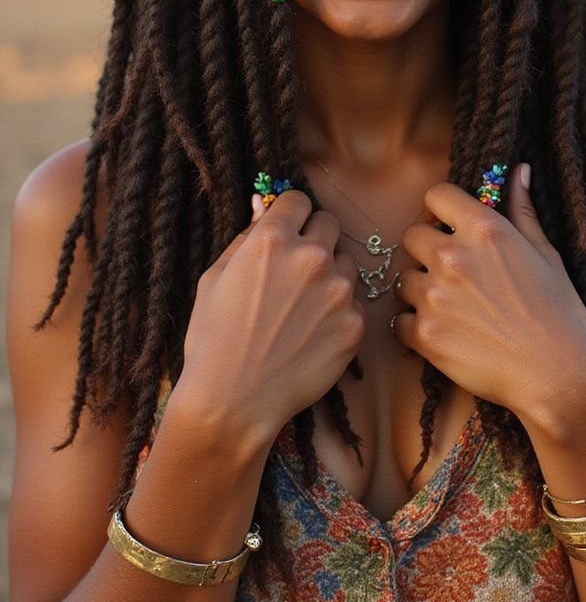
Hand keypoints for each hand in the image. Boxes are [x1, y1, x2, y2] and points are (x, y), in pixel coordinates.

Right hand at [177, 191, 363, 444]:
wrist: (234, 401)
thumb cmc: (214, 339)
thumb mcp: (215, 277)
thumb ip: (246, 238)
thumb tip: (265, 208)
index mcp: (272, 240)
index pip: (299, 200)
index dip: (290, 214)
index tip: (287, 229)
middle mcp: (311, 258)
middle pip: (329, 223)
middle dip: (314, 238)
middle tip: (296, 267)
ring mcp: (338, 292)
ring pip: (346, 263)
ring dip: (330, 275)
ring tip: (302, 307)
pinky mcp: (355, 325)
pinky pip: (352, 303)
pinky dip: (337, 313)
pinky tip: (311, 335)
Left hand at [393, 165, 585, 424]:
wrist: (558, 376)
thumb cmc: (559, 315)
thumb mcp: (547, 255)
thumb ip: (523, 211)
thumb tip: (518, 171)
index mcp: (485, 230)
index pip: (436, 195)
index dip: (441, 211)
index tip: (450, 226)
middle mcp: (453, 256)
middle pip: (410, 235)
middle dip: (425, 250)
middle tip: (449, 273)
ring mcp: (434, 296)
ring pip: (403, 279)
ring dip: (420, 291)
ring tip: (450, 309)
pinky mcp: (424, 335)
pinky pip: (399, 321)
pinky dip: (415, 329)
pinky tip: (443, 335)